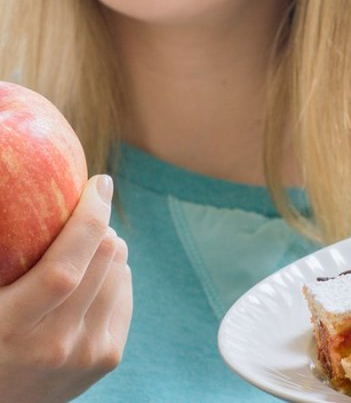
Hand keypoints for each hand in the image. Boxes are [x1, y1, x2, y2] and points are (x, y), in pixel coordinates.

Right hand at [0, 175, 132, 402]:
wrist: (0, 400)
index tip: (99, 183)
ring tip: (86, 247)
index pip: (65, 266)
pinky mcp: (108, 359)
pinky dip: (114, 275)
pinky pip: (125, 295)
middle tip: (85, 215)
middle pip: (105, 260)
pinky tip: (93, 276)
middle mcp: (56, 345)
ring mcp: (87, 354)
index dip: (89, 218)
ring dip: (108, 249)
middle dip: (100, 226)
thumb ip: (2, 257)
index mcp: (12, 327)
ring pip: (120, 272)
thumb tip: (14, 201)